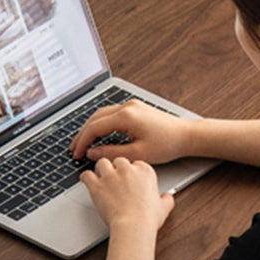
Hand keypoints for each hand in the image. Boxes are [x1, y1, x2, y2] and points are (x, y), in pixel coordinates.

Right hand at [70, 98, 190, 164]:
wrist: (185, 135)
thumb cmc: (167, 144)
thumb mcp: (138, 154)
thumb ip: (112, 153)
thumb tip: (93, 153)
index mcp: (126, 116)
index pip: (95, 127)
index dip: (83, 141)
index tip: (77, 154)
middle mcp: (127, 106)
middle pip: (95, 118)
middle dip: (82, 134)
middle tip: (73, 149)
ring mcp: (130, 105)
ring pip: (102, 114)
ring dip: (90, 128)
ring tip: (82, 143)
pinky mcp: (134, 108)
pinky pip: (111, 114)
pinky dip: (101, 124)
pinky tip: (97, 134)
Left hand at [80, 157, 174, 232]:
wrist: (133, 226)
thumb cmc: (148, 218)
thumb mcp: (163, 208)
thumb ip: (166, 200)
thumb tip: (168, 198)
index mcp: (144, 171)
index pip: (136, 163)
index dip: (132, 172)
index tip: (131, 180)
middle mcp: (127, 169)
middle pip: (118, 161)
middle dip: (116, 169)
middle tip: (116, 180)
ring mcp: (110, 176)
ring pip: (101, 163)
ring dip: (101, 170)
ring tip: (101, 179)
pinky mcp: (96, 185)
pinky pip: (86, 174)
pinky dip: (86, 178)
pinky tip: (87, 181)